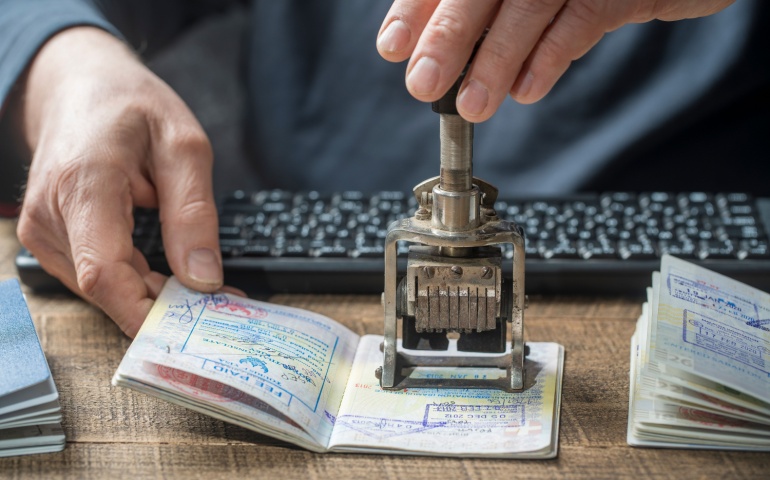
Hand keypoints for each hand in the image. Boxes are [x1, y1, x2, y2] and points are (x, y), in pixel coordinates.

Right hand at [14, 27, 228, 336]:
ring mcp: (43, 229)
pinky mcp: (49, 237)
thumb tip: (204, 279)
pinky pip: (95, 275)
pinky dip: (135, 281)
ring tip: (201, 285)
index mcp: (84, 184)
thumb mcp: (184, 146)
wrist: (79, 87)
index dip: (145, 313)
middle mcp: (50, 214)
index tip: (192, 331)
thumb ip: (194, 214)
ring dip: (152, 295)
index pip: (104, 272)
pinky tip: (169, 275)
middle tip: (221, 306)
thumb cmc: (131, 107)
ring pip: (101, 288)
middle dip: (164, 306)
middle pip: (106, 287)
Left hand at [377, 0, 734, 121]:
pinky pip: (585, 16)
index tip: (392, 47)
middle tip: (422, 84)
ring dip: (496, 59)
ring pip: (529, 3)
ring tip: (474, 105)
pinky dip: (551, 56)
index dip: (415, 9)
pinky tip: (527, 90)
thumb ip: (482, 10)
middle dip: (447, 36)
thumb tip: (426, 47)